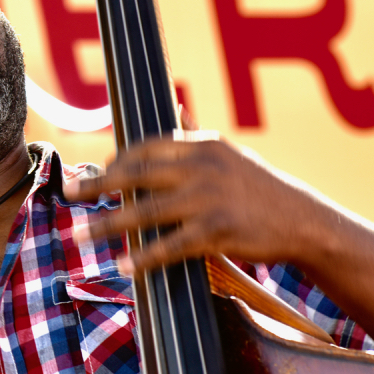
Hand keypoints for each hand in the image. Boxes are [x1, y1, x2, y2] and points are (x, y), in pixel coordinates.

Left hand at [62, 110, 324, 274]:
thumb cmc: (261, 190)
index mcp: (202, 144)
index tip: (94, 171)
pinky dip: (144, 257)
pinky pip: (170, 245)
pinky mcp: (218, 231)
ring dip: (107, 224)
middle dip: (97, 184)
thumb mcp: (231, 155)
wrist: (304, 221)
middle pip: (136, 174)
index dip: (116, 161)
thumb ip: (198, 135)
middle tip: (68, 193)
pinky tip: (124, 265)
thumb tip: (178, 108)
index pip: (146, 147)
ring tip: (79, 235)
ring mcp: (209, 199)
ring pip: (145, 212)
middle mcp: (202, 166)